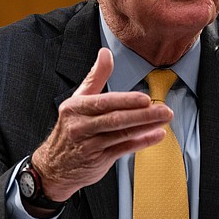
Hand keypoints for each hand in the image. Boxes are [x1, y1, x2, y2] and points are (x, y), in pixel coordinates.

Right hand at [31, 48, 172, 203]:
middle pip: (115, 120)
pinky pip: (123, 149)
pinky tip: (156, 135)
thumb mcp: (77, 101)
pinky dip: (141, 142)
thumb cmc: (70, 129)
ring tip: (163, 120)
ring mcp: (89, 145)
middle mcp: (80, 127)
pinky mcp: (98, 161)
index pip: (103, 103)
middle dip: (142, 115)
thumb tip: (105, 53)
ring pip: (121, 135)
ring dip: (145, 127)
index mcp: (75, 108)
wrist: (54, 166)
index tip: (145, 99)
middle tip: (164, 110)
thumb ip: (95, 77)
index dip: (126, 101)